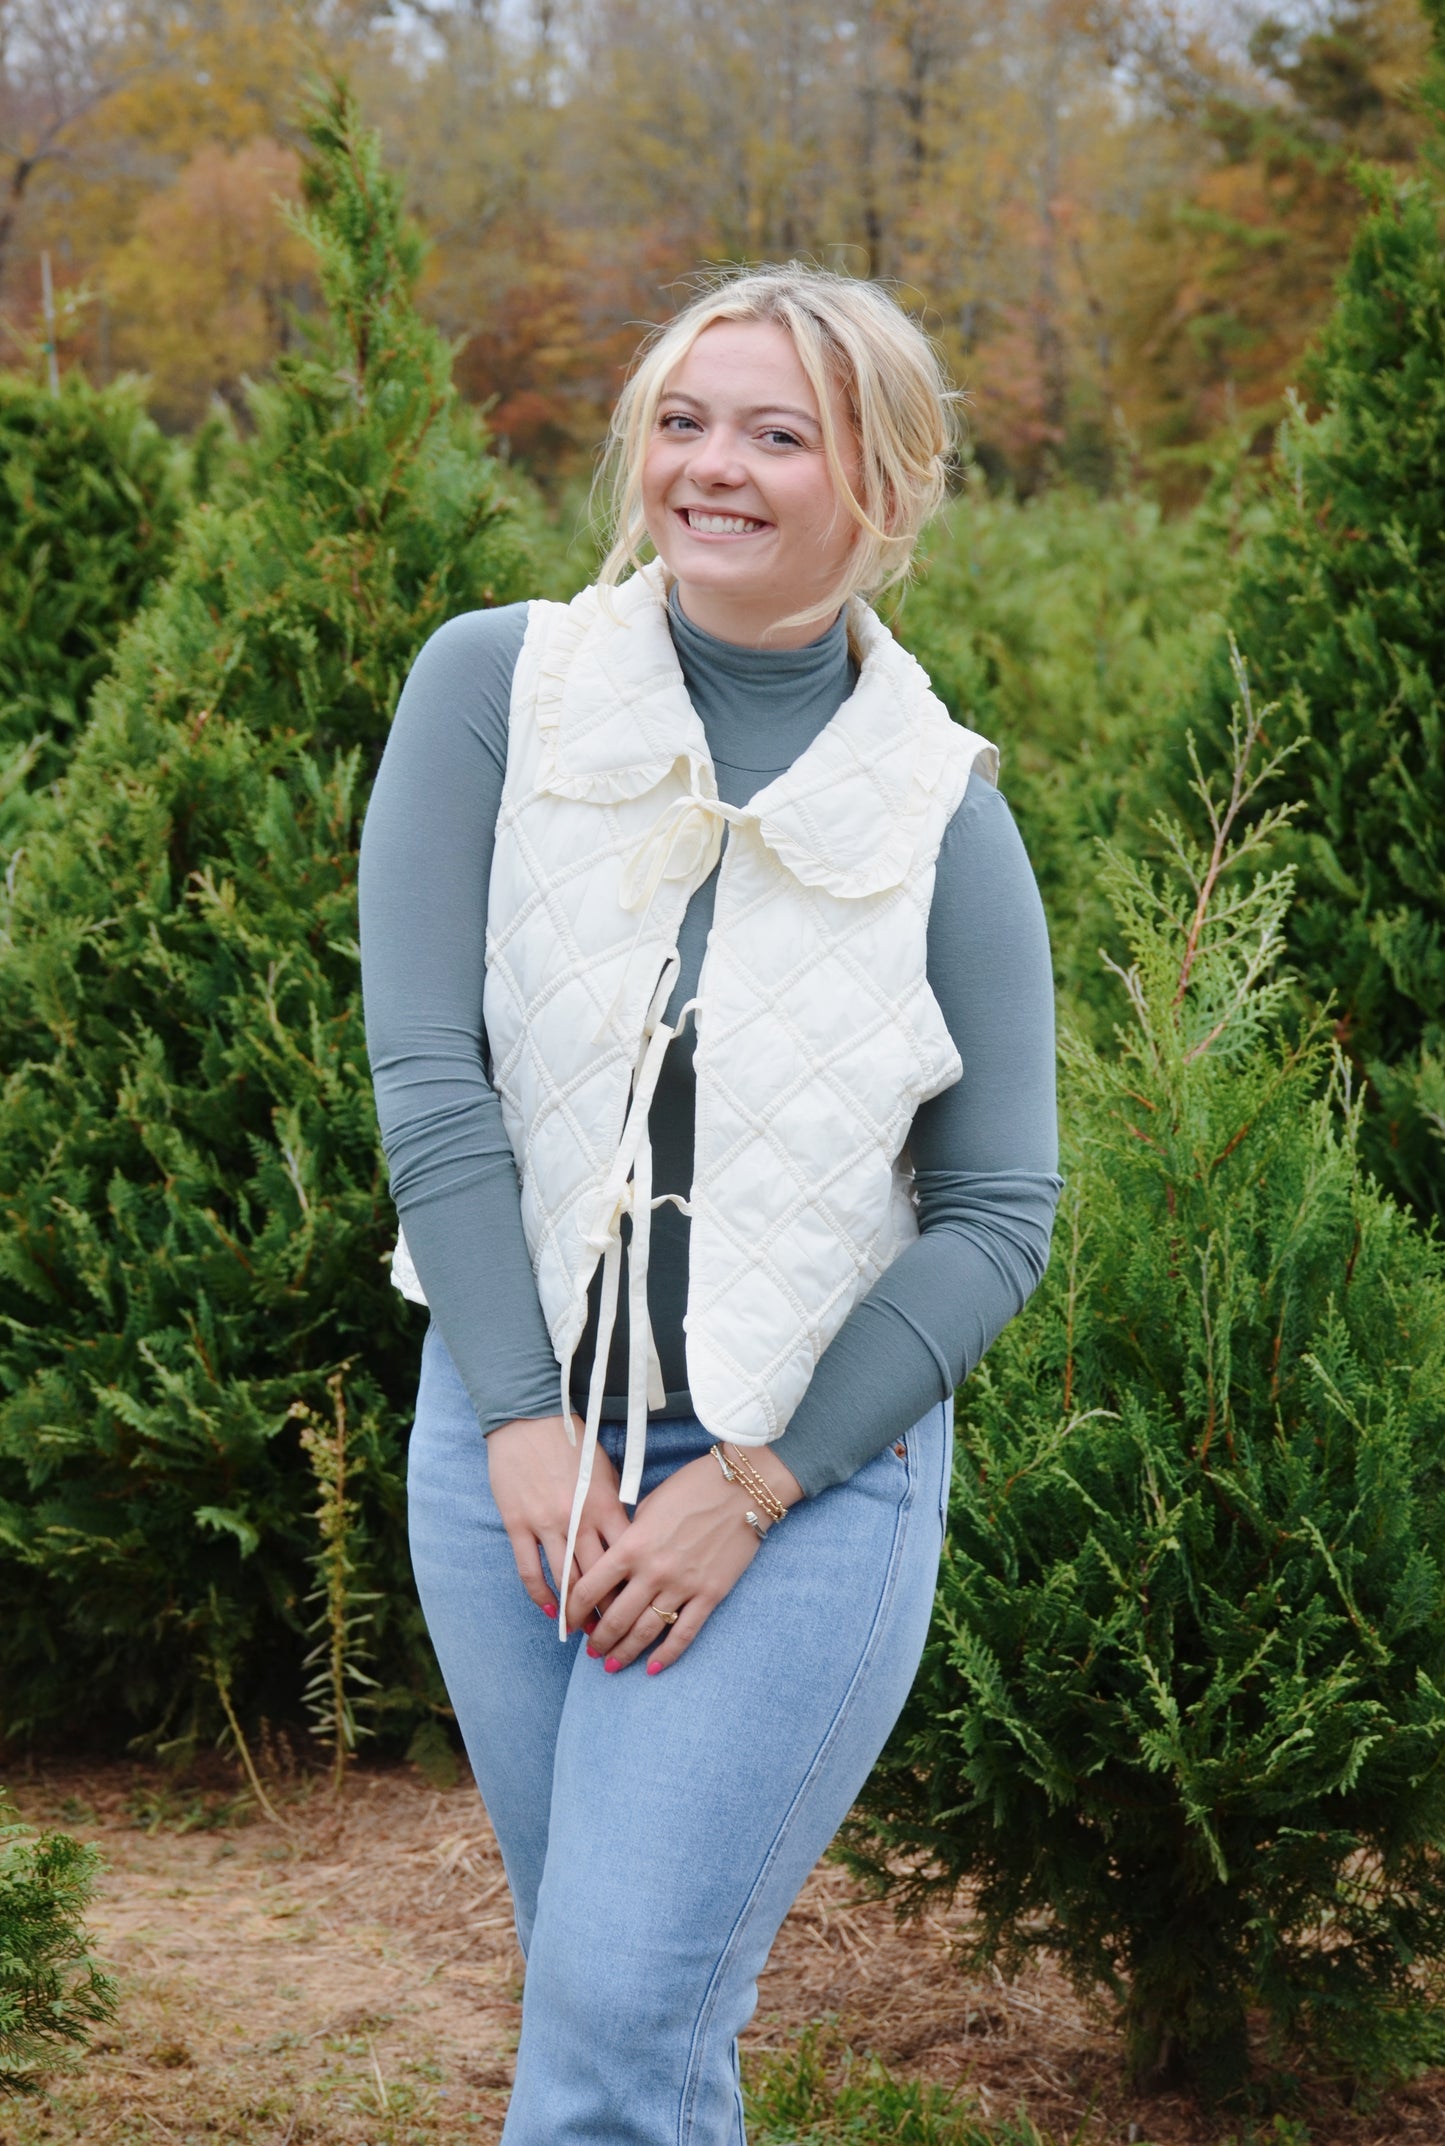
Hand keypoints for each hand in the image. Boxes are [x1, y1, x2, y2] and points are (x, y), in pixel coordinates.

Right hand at [486, 1415, 630, 1620]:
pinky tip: (551, 1611)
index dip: (633, 1589)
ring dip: (575, 1611)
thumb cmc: (574, 1441)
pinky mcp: (518, 1523)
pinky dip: (541, 1595)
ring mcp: (545, 1523)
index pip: (626, 1559)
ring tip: (585, 1632)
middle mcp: (578, 1519)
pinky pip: (530, 1569)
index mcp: (606, 1504)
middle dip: (608, 1610)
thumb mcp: (607, 1470)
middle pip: (598, 1578)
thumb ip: (617, 1507)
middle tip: (615, 1633)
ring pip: (564, 1580)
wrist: (528, 1416)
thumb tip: (630, 1541)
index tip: (640, 1608)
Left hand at [565, 1444, 802, 1673]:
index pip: (589, 1589)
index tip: (569, 1622)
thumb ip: (629, 1537)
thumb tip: (614, 1562)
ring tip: (612, 1665)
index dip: (573, 1611)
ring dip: (625, 1652)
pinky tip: (653, 1668)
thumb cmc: (692, 1488)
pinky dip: (667, 1655)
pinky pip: (684, 1633)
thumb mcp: (648, 1506)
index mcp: (631, 1546)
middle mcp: (652, 1571)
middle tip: (591, 1652)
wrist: (742, 1487)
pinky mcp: (709, 1595)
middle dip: (598, 1640)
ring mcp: (682, 1586)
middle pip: (614, 1618)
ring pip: (645, 1632)